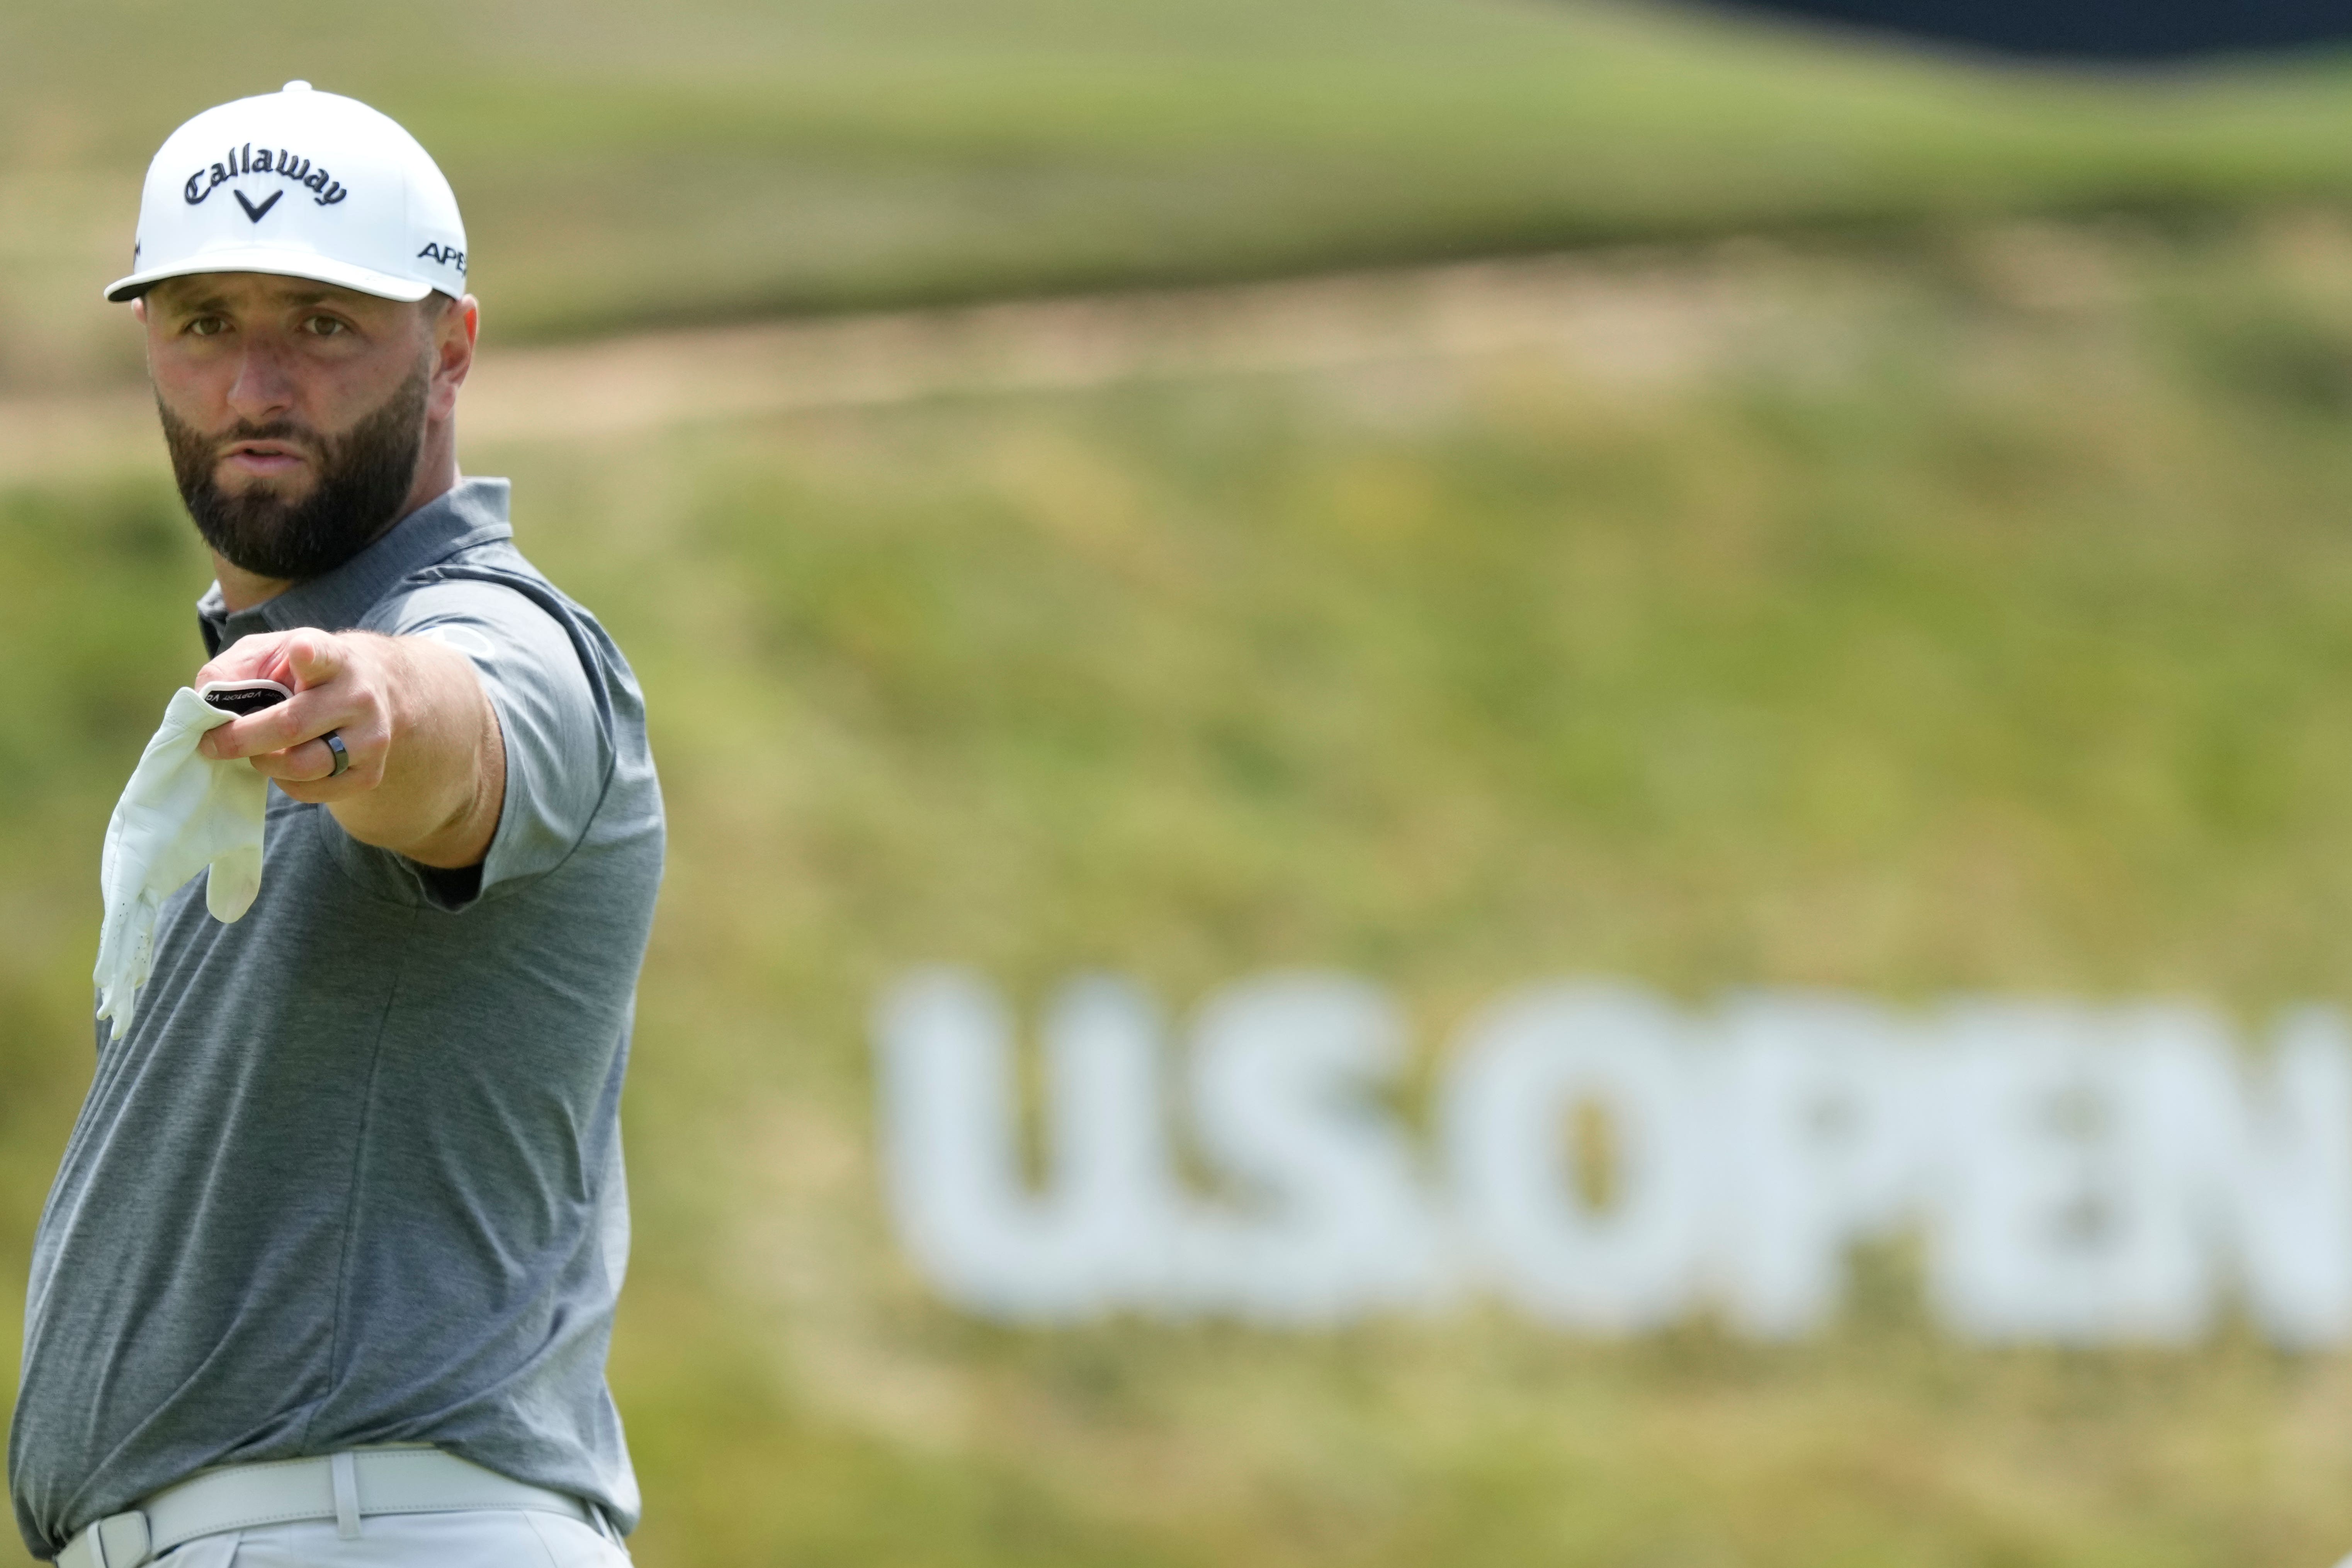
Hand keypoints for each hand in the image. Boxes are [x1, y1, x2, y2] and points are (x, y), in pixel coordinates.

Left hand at [191, 627, 503, 866]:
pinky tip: (286, 762)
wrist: (371, 691)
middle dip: (240, 739)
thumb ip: (232, 671)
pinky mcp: (370, 774)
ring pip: (302, 766)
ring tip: (258, 751)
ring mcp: (370, 738)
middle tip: (213, 743)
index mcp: (333, 658)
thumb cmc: (302, 672)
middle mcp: (359, 697)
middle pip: (291, 726)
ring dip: (264, 763)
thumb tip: (204, 711)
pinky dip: (286, 783)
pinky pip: (313, 792)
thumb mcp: (268, 654)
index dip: (310, 655)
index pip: (324, 656)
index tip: (301, 650)